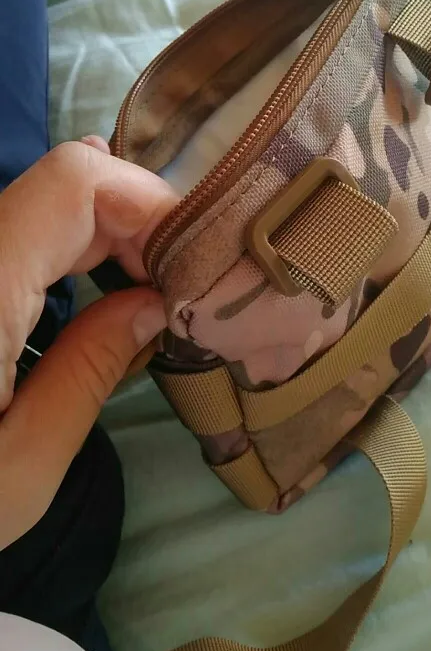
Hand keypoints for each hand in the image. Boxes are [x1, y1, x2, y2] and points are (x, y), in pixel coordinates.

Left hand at [0, 140, 177, 548]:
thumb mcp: (19, 468)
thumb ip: (90, 370)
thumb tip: (153, 299)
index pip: (73, 184)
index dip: (148, 202)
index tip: (191, 267)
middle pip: (67, 182)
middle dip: (143, 218)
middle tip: (186, 285)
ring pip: (50, 199)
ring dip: (117, 229)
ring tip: (158, 285)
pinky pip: (28, 229)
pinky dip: (81, 240)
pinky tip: (110, 265)